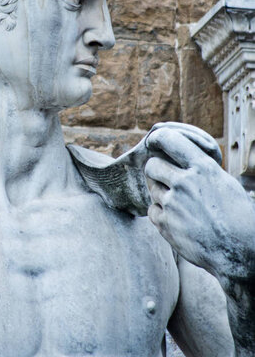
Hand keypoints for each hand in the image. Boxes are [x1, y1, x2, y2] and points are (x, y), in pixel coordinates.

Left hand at [144, 123, 254, 283]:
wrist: (239, 251)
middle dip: (156, 170)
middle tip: (164, 177)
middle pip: (152, 165)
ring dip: (160, 192)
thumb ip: (200, 169)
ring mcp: (173, 204)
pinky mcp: (165, 224)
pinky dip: (160, 213)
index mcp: (203, 168)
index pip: (169, 140)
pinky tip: (176, 218)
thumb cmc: (237, 216)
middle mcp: (185, 182)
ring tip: (178, 202)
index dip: (158, 139)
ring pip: (152, 188)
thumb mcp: (223, 182)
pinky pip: (152, 210)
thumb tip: (181, 158)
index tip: (154, 142)